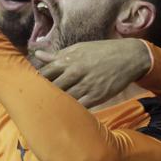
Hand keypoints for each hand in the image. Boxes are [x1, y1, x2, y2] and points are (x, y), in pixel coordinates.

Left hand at [35, 39, 151, 107]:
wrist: (129, 57)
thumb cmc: (100, 51)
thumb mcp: (78, 48)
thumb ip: (57, 55)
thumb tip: (37, 54)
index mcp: (68, 60)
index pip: (45, 73)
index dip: (36, 81)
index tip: (31, 86)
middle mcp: (75, 73)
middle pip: (52, 88)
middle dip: (43, 94)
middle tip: (36, 100)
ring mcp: (86, 86)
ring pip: (64, 99)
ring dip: (56, 103)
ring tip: (47, 108)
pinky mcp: (96, 97)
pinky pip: (79, 107)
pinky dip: (71, 110)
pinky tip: (64, 112)